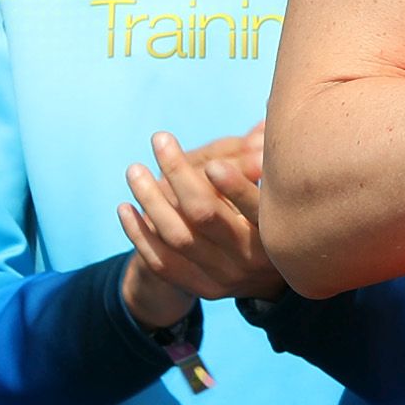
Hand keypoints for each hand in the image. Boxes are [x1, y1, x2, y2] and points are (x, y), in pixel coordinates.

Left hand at [117, 127, 280, 329]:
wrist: (270, 280)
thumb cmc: (275, 218)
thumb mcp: (279, 192)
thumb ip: (265, 159)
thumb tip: (264, 117)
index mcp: (278, 230)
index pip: (255, 208)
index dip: (234, 186)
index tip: (211, 163)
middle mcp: (250, 257)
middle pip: (205, 215)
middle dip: (179, 173)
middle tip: (160, 139)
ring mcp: (224, 277)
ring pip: (178, 236)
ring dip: (151, 199)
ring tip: (134, 170)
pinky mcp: (201, 288)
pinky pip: (162, 262)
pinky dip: (139, 235)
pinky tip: (125, 208)